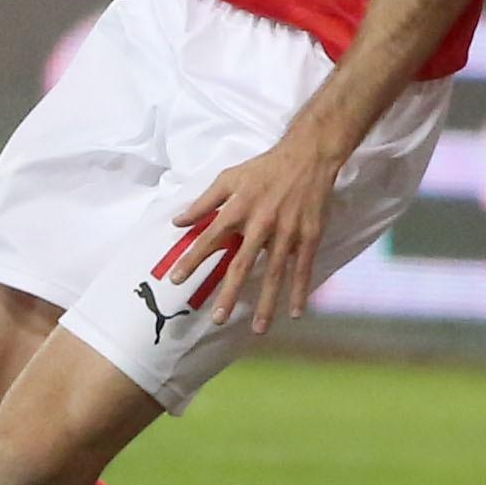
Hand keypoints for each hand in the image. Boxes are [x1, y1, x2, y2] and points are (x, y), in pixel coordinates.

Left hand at [165, 128, 353, 338]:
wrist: (308, 155)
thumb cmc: (264, 168)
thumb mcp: (229, 178)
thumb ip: (203, 202)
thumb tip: (178, 221)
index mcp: (238, 210)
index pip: (209, 239)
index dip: (192, 260)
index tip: (176, 280)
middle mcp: (260, 224)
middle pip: (242, 265)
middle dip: (229, 293)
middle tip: (218, 319)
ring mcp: (287, 232)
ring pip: (274, 273)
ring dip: (267, 302)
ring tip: (259, 328)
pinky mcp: (309, 235)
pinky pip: (303, 268)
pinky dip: (299, 291)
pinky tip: (295, 312)